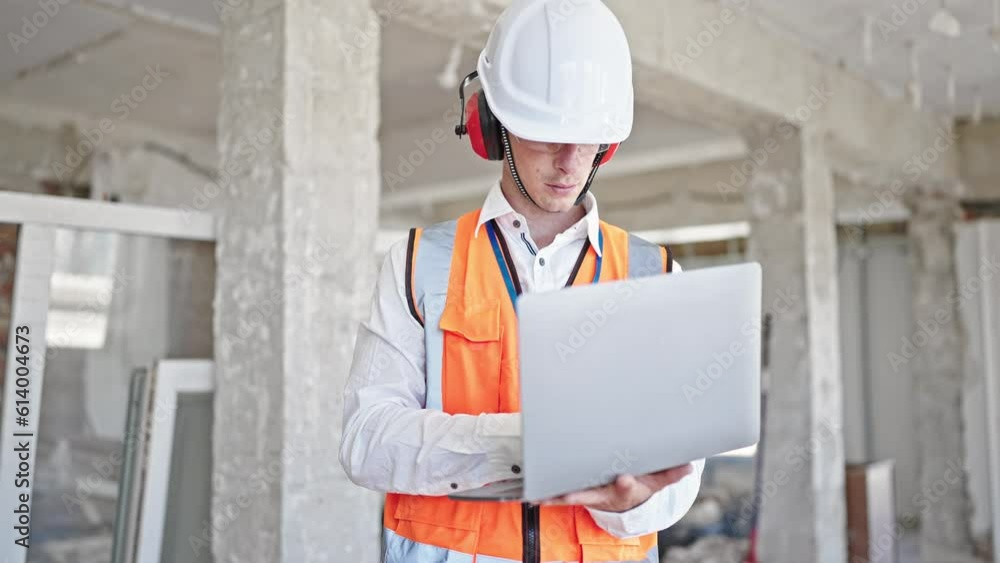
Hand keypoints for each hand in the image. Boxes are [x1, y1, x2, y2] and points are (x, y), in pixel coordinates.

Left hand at [540, 463, 694, 512]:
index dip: (626, 484)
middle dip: (580, 493)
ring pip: (570, 496)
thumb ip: (671, 473)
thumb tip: (689, 465)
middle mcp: (605, 493)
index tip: (625, 479)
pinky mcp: (576, 490)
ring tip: (538, 496)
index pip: (627, 487)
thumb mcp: (658, 479)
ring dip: (554, 496)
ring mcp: (589, 493)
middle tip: (568, 493)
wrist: (626, 498)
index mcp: (626, 488)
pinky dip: (546, 493)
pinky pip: (559, 493)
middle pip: (592, 494)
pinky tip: (532, 494)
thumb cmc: (641, 482)